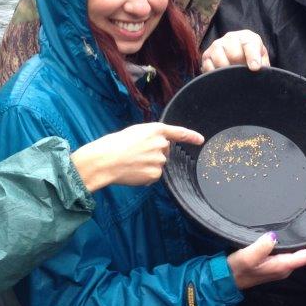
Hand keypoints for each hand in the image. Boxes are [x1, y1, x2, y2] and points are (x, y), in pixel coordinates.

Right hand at [71, 123, 203, 191]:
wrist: (104, 160)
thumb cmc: (114, 144)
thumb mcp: (134, 132)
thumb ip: (150, 137)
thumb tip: (160, 148)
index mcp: (155, 130)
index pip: (178, 132)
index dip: (190, 136)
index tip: (200, 139)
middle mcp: (160, 144)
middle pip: (165, 150)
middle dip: (154, 152)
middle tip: (135, 153)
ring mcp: (159, 160)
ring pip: (159, 164)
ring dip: (148, 165)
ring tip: (131, 163)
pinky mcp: (155, 174)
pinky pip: (154, 176)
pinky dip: (145, 176)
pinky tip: (133, 172)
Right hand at [201, 30, 269, 72]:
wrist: (240, 60)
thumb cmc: (252, 60)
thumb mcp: (262, 61)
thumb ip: (262, 65)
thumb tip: (256, 71)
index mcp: (247, 37)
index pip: (249, 44)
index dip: (252, 57)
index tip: (254, 68)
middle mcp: (231, 37)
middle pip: (234, 53)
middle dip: (239, 66)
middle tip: (242, 73)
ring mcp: (217, 45)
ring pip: (220, 59)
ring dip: (227, 71)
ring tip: (232, 75)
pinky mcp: (207, 55)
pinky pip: (209, 66)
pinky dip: (216, 74)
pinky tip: (223, 76)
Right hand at [227, 231, 305, 289]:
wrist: (226, 280)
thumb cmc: (236, 268)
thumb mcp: (248, 256)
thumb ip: (262, 246)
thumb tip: (274, 236)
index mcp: (282, 265)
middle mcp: (284, 268)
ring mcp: (279, 267)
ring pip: (300, 256)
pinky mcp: (274, 265)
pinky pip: (292, 255)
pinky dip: (299, 247)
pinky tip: (298, 239)